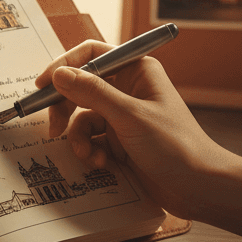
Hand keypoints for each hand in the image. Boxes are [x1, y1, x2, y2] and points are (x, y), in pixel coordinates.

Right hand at [35, 40, 241, 235]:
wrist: (199, 187)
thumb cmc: (176, 146)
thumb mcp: (129, 116)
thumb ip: (92, 92)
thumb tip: (58, 73)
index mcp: (136, 70)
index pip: (91, 54)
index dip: (64, 66)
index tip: (42, 84)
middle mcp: (128, 89)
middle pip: (80, 87)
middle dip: (66, 108)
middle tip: (53, 127)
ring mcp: (123, 116)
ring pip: (82, 117)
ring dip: (80, 138)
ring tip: (90, 155)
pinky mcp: (120, 141)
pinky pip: (91, 139)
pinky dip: (90, 151)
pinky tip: (102, 165)